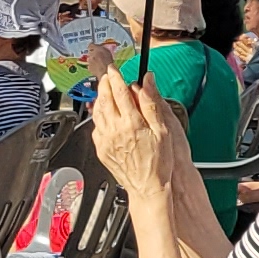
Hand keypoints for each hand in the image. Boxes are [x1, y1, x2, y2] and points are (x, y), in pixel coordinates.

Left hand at [95, 72, 178, 200]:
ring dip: (100, 97)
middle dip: (105, 83)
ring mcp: (106, 140)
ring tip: (104, 90)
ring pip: (98, 111)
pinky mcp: (101, 149)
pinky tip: (102, 113)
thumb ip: (152, 103)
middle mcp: (115, 129)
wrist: (147, 188)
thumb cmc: (158, 163)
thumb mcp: (163, 131)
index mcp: (132, 122)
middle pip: (105, 98)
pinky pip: (95, 127)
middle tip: (108, 76)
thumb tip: (147, 82)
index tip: (115, 70)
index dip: (116, 77)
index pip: (120, 92)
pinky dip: (98, 115)